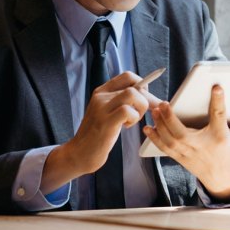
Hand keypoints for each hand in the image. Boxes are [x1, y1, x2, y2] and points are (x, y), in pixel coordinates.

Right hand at [41, 71, 160, 192]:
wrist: (79, 153)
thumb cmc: (99, 134)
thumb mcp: (108, 112)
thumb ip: (122, 101)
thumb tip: (148, 95)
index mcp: (102, 91)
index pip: (128, 76)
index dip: (142, 85)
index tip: (145, 99)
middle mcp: (101, 96)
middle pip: (134, 86)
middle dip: (148, 99)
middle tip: (150, 112)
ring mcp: (101, 108)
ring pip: (132, 94)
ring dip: (141, 107)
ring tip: (133, 119)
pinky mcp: (105, 122)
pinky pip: (127, 110)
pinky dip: (133, 118)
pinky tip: (126, 126)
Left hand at [143, 85, 229, 200]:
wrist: (221, 176)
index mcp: (220, 137)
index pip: (219, 117)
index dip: (219, 101)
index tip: (216, 86)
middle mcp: (203, 146)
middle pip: (183, 133)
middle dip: (171, 118)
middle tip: (164, 103)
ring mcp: (189, 154)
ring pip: (171, 140)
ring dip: (160, 125)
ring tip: (155, 110)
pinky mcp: (180, 158)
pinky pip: (165, 148)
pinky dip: (155, 138)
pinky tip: (148, 127)